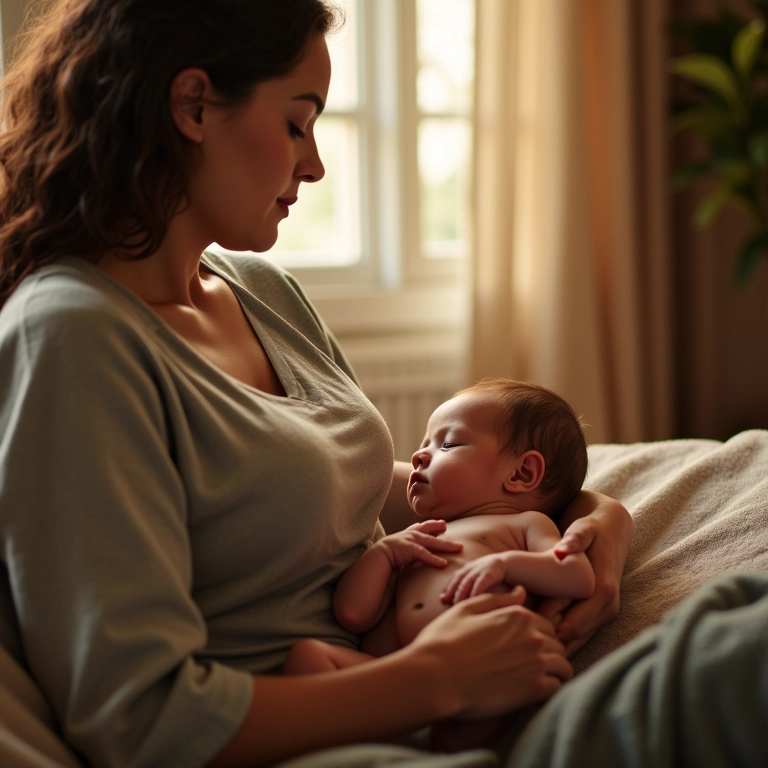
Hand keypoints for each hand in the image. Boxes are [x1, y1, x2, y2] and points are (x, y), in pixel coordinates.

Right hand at [378, 519, 462, 568]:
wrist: (380, 554)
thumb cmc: (392, 551)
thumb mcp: (404, 543)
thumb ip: (414, 542)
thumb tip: (423, 546)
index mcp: (411, 532)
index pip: (425, 526)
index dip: (434, 525)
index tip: (443, 524)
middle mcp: (413, 533)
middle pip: (431, 530)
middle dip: (444, 530)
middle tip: (454, 531)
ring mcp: (413, 540)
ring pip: (433, 542)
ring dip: (447, 545)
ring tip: (459, 548)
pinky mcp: (410, 549)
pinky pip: (425, 554)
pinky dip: (434, 559)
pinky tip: (443, 564)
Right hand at [412, 587, 571, 718]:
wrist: (434, 677)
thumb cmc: (444, 640)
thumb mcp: (467, 609)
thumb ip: (498, 599)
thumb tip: (522, 591)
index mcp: (518, 615)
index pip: (544, 623)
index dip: (536, 633)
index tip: (524, 644)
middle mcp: (533, 637)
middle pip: (557, 643)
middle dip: (548, 650)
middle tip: (529, 662)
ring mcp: (536, 663)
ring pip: (563, 665)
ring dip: (552, 669)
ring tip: (534, 676)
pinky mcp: (533, 690)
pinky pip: (557, 687)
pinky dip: (549, 687)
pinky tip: (533, 689)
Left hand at [440, 553, 508, 603]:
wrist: (516, 564)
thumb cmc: (499, 574)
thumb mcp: (483, 575)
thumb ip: (474, 582)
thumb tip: (463, 597)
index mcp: (471, 567)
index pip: (457, 577)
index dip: (449, 587)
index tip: (442, 598)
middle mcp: (474, 566)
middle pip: (459, 578)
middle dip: (451, 590)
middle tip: (445, 602)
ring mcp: (482, 568)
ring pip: (468, 581)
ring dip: (461, 593)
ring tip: (456, 604)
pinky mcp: (492, 572)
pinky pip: (481, 583)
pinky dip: (475, 592)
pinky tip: (472, 601)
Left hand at [538, 494, 632, 654]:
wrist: (614, 531)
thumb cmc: (593, 529)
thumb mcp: (584, 528)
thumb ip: (575, 538)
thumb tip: (563, 549)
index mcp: (603, 589)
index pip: (573, 621)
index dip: (548, 627)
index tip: (523, 627)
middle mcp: (607, 606)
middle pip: (574, 635)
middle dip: (547, 638)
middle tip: (517, 636)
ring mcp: (605, 612)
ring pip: (576, 639)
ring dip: (553, 641)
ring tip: (522, 639)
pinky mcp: (600, 614)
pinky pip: (579, 634)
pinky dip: (560, 638)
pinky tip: (537, 636)